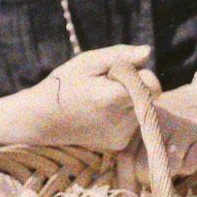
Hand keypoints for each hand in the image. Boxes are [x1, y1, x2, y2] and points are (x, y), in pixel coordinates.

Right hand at [0, 45, 159, 152]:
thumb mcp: (88, 62)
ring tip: (101, 98)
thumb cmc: (64, 85)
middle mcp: (121, 121)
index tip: (118, 72)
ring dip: (129, 100)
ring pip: (143, 109)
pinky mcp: (118, 143)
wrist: (42, 120)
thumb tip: (148, 52)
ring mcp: (121, 136)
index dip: (140, 74)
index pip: (153, 85)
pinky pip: (134, 122)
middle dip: (134, 85)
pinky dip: (124, 114)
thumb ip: (121, 56)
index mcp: (113, 99)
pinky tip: (102, 112)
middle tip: (107, 84)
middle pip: (149, 96)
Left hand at [116, 82, 196, 185]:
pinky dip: (187, 167)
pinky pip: (189, 166)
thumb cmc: (168, 124)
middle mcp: (160, 121)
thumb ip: (133, 153)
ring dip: (169, 173)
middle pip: (144, 165)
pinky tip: (189, 154)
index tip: (130, 193)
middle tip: (154, 178)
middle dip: (147, 179)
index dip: (127, 179)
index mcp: (141, 121)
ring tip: (173, 163)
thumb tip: (126, 190)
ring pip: (169, 167)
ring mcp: (182, 126)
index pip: (126, 157)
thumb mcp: (148, 130)